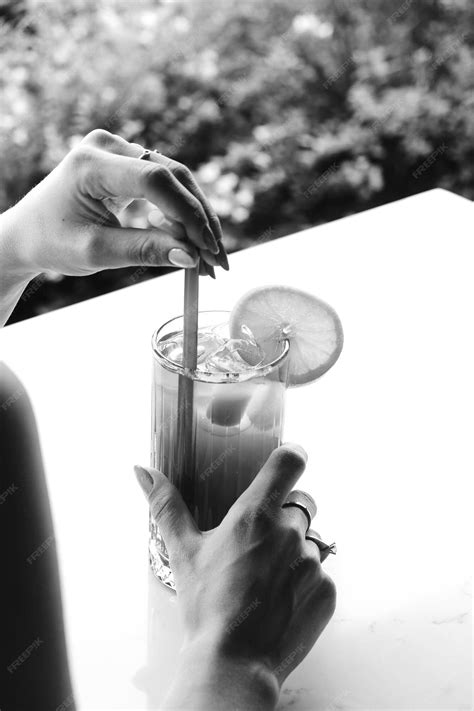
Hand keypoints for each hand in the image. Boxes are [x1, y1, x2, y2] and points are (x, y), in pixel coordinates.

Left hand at [0, 129, 227, 322]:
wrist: (27, 234)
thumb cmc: (52, 242)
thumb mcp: (96, 252)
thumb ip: (144, 251)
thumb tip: (190, 258)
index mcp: (91, 163)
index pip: (155, 180)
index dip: (188, 214)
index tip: (206, 249)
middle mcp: (108, 146)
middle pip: (174, 176)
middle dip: (201, 220)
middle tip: (219, 260)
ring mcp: (119, 151)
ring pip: (177, 180)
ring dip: (199, 218)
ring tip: (213, 257)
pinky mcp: (127, 163)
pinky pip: (167, 185)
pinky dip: (184, 214)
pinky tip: (197, 242)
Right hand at [135, 444, 335, 710]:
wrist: (235, 664)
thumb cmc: (206, 607)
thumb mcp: (183, 553)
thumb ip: (166, 506)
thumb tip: (143, 471)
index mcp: (255, 515)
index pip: (289, 462)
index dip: (291, 456)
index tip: (287, 460)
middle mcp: (289, 532)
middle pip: (300, 505)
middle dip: (284, 517)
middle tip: (260, 544)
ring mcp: (311, 562)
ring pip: (310, 541)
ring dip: (293, 552)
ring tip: (265, 581)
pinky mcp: (326, 591)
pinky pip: (320, 575)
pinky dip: (304, 584)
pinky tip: (279, 603)